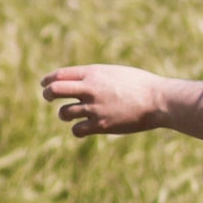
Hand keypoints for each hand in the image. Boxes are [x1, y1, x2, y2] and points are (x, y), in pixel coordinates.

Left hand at [41, 64, 165, 137]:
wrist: (158, 100)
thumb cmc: (141, 85)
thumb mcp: (116, 73)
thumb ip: (97, 77)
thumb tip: (81, 83)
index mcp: (94, 73)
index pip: (60, 74)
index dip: (48, 80)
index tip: (45, 84)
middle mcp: (90, 89)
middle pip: (54, 90)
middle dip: (47, 94)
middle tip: (48, 97)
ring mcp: (94, 108)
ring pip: (64, 113)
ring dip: (65, 114)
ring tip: (71, 115)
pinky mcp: (100, 125)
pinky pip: (77, 130)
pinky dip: (77, 130)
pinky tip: (83, 129)